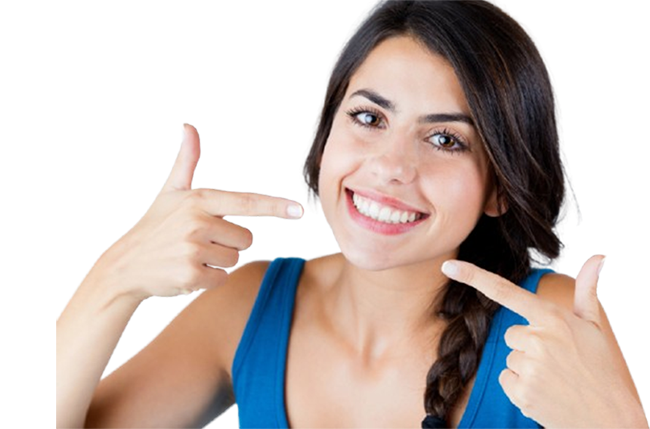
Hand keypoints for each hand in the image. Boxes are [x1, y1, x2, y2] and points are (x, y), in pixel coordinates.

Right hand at [91, 124, 304, 300]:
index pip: (246, 202)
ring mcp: (193, 250)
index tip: (299, 210)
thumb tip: (188, 126)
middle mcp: (197, 223)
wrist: (125, 265)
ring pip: (235, 260)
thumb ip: (186, 161)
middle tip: (201, 242)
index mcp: (198, 200)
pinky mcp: (191, 275)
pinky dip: (210, 279)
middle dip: (229, 243)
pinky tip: (188, 271)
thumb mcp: (170, 191)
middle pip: (246, 239)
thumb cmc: (154, 226)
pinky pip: (222, 278)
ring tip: (192, 256)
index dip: (275, 206)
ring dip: (219, 262)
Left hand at [441, 255, 645, 428]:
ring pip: (509, 358)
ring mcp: (529, 366)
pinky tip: (544, 391)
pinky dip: (520, 386)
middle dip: (528, 345)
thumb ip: (586, 291)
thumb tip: (598, 256)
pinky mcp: (522, 392)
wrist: (609, 417)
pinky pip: (506, 379)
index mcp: (552, 318)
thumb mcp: (595, 327)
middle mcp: (538, 339)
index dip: (474, 277)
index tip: (448, 267)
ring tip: (554, 378)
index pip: (506, 292)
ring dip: (526, 367)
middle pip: (510, 334)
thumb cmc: (600, 368)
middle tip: (556, 360)